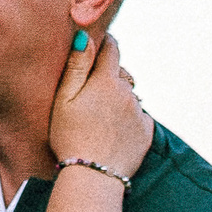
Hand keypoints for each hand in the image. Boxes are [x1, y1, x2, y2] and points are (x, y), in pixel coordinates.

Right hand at [47, 31, 152, 174]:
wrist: (93, 175)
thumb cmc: (70, 137)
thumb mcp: (64, 100)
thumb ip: (76, 66)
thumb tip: (84, 36)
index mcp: (106, 81)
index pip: (111, 48)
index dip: (104, 43)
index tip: (97, 43)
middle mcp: (127, 92)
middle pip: (120, 73)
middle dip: (108, 75)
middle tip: (90, 92)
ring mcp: (139, 112)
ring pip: (129, 95)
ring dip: (118, 98)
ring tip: (100, 117)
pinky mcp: (147, 131)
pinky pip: (139, 116)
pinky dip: (128, 119)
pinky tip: (112, 131)